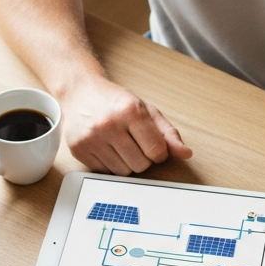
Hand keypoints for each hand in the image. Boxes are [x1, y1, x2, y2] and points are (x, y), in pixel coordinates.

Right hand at [62, 75, 191, 174]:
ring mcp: (91, 138)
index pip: (157, 152)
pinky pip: (105, 173)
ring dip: (126, 163)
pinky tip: (106, 148)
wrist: (81, 93)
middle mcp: (108, 124)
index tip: (152, 143)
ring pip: (123, 172)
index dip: (159, 152)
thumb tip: (186, 154)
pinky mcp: (78, 150)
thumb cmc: (117, 102)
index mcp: (130, 111)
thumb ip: (168, 133)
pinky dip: (109, 165)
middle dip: (142, 158)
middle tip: (133, 141)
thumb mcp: (146, 111)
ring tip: (119, 144)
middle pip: (141, 165)